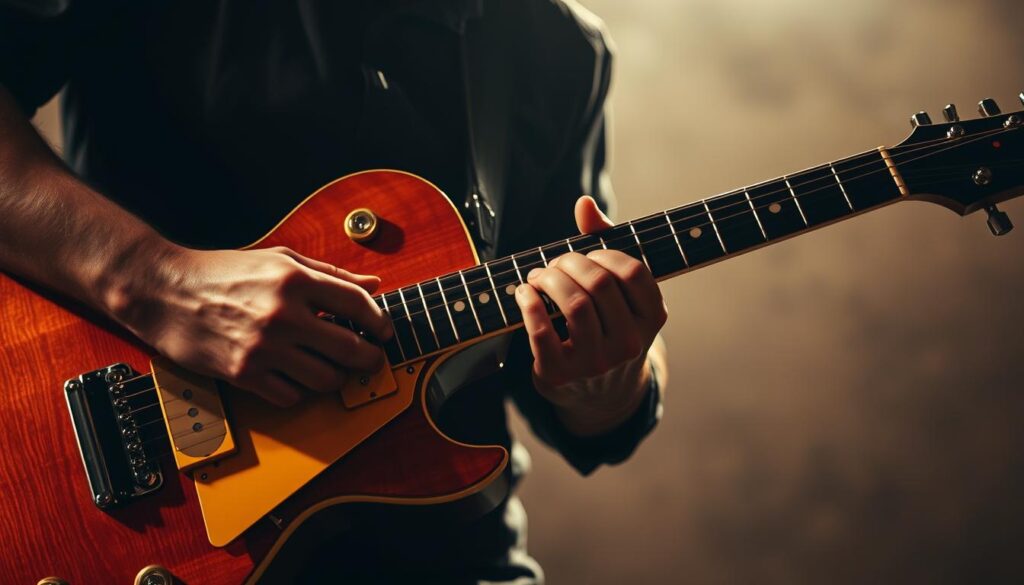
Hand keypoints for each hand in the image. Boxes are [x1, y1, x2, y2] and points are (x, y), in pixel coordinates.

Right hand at [105, 245, 391, 406]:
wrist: (164, 290)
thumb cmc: (223, 272)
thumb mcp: (279, 259)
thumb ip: (330, 275)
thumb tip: (373, 286)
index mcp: (295, 280)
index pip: (358, 305)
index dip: (380, 322)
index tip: (385, 332)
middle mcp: (283, 315)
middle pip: (351, 350)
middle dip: (370, 358)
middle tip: (371, 358)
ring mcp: (264, 348)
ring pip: (326, 379)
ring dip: (336, 377)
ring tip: (331, 367)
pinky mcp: (244, 374)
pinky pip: (292, 396)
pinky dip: (300, 390)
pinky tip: (295, 375)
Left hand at [515, 196, 667, 435]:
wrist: (599, 395)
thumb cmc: (607, 327)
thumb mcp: (618, 293)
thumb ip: (604, 243)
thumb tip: (584, 203)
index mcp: (653, 319)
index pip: (633, 271)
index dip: (603, 254)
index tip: (587, 256)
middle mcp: (630, 344)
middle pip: (598, 284)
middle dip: (569, 262)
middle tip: (555, 263)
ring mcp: (596, 363)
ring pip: (572, 305)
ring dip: (548, 279)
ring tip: (538, 276)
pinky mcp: (560, 375)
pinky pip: (541, 331)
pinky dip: (527, 303)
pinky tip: (523, 293)